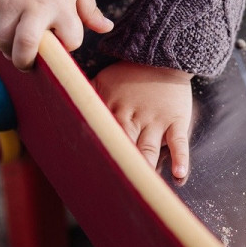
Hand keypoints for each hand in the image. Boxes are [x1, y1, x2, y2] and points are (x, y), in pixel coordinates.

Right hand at [0, 0, 112, 69]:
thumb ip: (89, 10)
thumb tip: (107, 28)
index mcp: (61, 5)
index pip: (70, 40)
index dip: (69, 44)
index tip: (64, 39)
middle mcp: (34, 7)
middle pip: (26, 46)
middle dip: (26, 62)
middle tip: (29, 64)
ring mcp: (9, 4)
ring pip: (3, 41)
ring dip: (9, 51)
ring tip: (16, 48)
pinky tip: (3, 32)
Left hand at [92, 61, 193, 178]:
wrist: (162, 58)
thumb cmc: (129, 75)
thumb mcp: (102, 81)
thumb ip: (86, 98)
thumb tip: (65, 114)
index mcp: (112, 109)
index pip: (101, 136)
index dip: (96, 155)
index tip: (89, 174)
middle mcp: (133, 117)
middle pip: (124, 146)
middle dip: (119, 166)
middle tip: (114, 188)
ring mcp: (156, 120)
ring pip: (148, 148)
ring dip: (145, 166)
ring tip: (143, 184)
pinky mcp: (176, 120)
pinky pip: (179, 141)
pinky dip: (180, 157)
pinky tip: (179, 173)